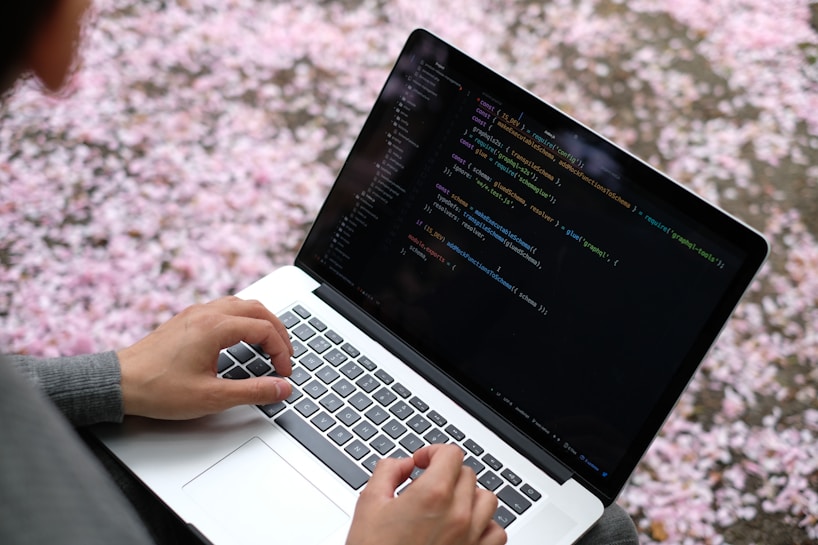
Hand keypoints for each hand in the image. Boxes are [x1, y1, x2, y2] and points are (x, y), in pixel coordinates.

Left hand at [117, 296, 292, 419]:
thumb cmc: (158, 389)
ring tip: (270, 343)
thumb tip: (282, 387)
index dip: (282, 351)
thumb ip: (253, 391)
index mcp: (216, 327)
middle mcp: (207, 313)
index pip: (265, 329)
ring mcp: (196, 314)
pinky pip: (225, 308)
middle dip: (278, 331)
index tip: (284, 372)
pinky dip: (243, 319)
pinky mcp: (186, 320)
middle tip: (286, 354)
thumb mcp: (212, 397)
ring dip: (261, 321)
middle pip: (258, 309)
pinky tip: (242, 338)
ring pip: (241, 304)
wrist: (118, 383)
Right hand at [346, 444, 506, 544]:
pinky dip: (485, 525)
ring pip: (487, 500)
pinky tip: (466, 528)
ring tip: (449, 503)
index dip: (433, 452)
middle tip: (426, 485)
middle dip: (446, 473)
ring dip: (469, 496)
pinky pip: (496, 533)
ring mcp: (471, 538)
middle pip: (467, 474)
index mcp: (433, 495)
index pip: (451, 453)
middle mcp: (458, 515)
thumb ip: (387, 472)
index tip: (422, 461)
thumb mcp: (368, 504)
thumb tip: (403, 464)